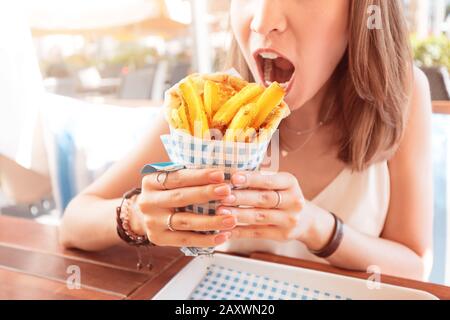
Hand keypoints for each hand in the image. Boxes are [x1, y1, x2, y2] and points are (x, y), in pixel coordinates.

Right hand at [132, 168, 235, 247]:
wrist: (146, 216)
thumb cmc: (168, 193)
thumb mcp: (171, 182)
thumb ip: (189, 178)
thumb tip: (221, 174)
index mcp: (151, 182)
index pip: (178, 177)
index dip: (199, 176)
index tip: (220, 175)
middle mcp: (148, 201)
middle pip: (180, 197)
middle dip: (206, 194)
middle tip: (227, 191)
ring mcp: (152, 222)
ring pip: (185, 221)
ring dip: (211, 221)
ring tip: (231, 219)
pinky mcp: (158, 239)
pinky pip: (186, 240)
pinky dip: (206, 239)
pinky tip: (224, 236)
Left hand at [217, 171, 333, 249]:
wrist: (306, 220)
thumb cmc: (283, 196)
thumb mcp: (279, 183)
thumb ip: (260, 179)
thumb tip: (231, 173)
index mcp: (290, 183)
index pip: (269, 181)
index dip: (251, 179)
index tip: (233, 177)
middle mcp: (293, 201)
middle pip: (264, 199)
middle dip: (241, 197)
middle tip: (222, 195)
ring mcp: (289, 220)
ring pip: (259, 217)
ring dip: (238, 214)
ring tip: (220, 211)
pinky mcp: (282, 235)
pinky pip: (257, 233)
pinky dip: (240, 231)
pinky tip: (226, 229)